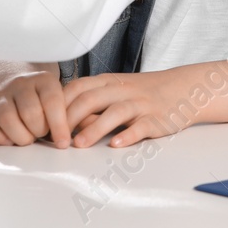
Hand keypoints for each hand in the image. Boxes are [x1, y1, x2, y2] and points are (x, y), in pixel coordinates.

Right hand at [0, 67, 71, 146]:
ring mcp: (1, 94)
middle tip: (41, 134)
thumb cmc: (44, 101)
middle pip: (29, 112)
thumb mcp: (61, 100)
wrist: (20, 86)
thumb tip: (64, 141)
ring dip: (20, 136)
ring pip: (7, 118)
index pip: (51, 101)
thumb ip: (65, 117)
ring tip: (27, 138)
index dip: (59, 125)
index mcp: (43, 80)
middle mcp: (21, 84)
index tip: (62, 142)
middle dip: (38, 130)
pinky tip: (9, 140)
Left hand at [62, 70, 195, 147]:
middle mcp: (122, 90)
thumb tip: (62, 121)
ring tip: (79, 145)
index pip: (78, 88)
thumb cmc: (141, 93)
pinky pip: (140, 126)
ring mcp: (140, 104)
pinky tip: (116, 145)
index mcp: (108, 81)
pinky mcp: (156, 119)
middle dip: (70, 118)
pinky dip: (128, 136)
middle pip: (91, 99)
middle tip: (56, 139)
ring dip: (94, 129)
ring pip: (114, 113)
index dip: (59, 104)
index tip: (45, 122)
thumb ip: (92, 102)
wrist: (182, 88)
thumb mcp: (115, 90)